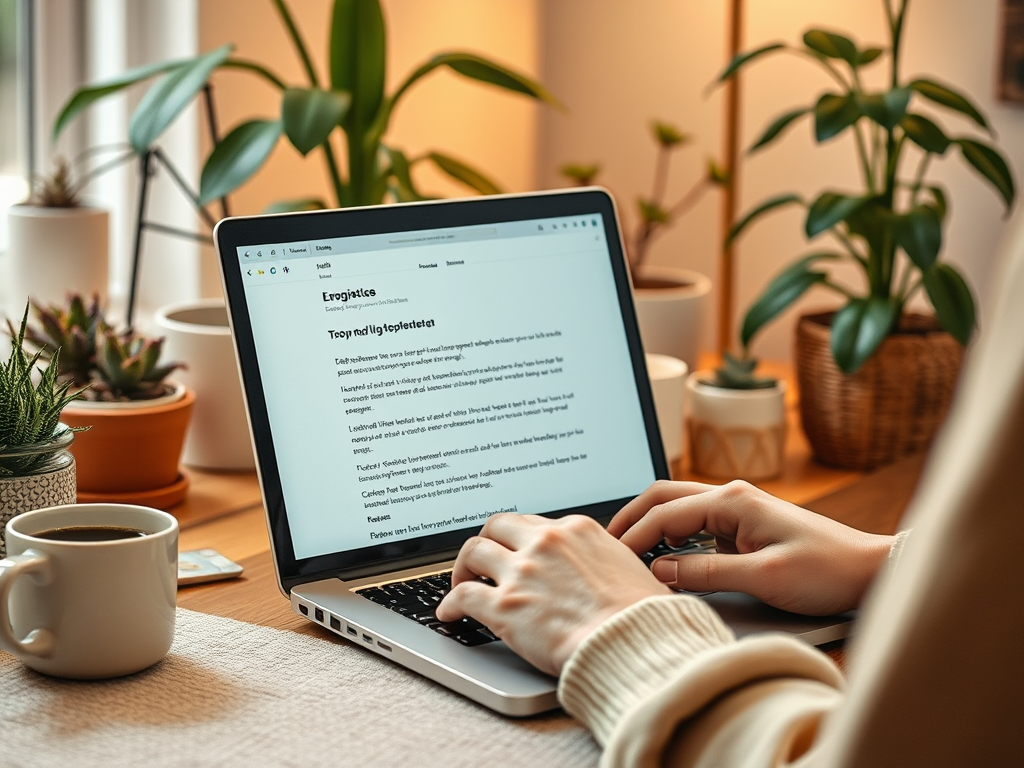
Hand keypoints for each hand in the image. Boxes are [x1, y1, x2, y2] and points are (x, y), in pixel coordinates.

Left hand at [436, 513, 670, 675]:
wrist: (633, 642)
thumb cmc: (642, 615)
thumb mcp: (629, 566)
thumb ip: (604, 559)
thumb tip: (602, 569)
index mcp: (577, 530)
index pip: (535, 523)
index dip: (521, 538)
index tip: (516, 550)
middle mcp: (545, 543)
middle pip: (498, 525)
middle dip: (488, 541)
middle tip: (483, 560)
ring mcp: (522, 572)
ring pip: (474, 551)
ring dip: (463, 567)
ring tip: (461, 582)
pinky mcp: (504, 606)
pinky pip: (462, 595)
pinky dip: (450, 604)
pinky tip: (450, 614)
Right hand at [609, 480, 894, 615]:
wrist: (868, 569)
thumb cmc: (824, 570)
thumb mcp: (761, 577)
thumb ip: (705, 571)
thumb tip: (658, 571)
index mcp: (730, 500)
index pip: (663, 514)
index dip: (632, 537)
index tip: (610, 561)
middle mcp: (730, 496)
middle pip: (663, 497)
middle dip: (631, 518)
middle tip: (605, 545)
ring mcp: (737, 509)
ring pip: (678, 507)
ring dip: (650, 525)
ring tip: (626, 552)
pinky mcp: (744, 525)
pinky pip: (696, 524)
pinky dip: (671, 536)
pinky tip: (663, 558)